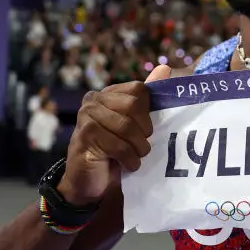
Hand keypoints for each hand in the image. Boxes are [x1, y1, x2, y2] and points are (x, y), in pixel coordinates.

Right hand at [60, 64, 171, 205]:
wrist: (91, 181)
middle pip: (133, 106)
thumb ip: (147, 100)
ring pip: (126, 127)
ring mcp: (86, 116)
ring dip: (138, 148)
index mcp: (108, 94)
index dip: (147, 113)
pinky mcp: (84, 136)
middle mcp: (94, 100)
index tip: (145, 130)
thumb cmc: (115, 151)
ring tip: (136, 157)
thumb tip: (165, 68)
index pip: (139, 90)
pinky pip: (117, 145)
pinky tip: (128, 165)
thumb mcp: (135, 125)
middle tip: (141, 146)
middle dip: (143, 131)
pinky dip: (129, 159)